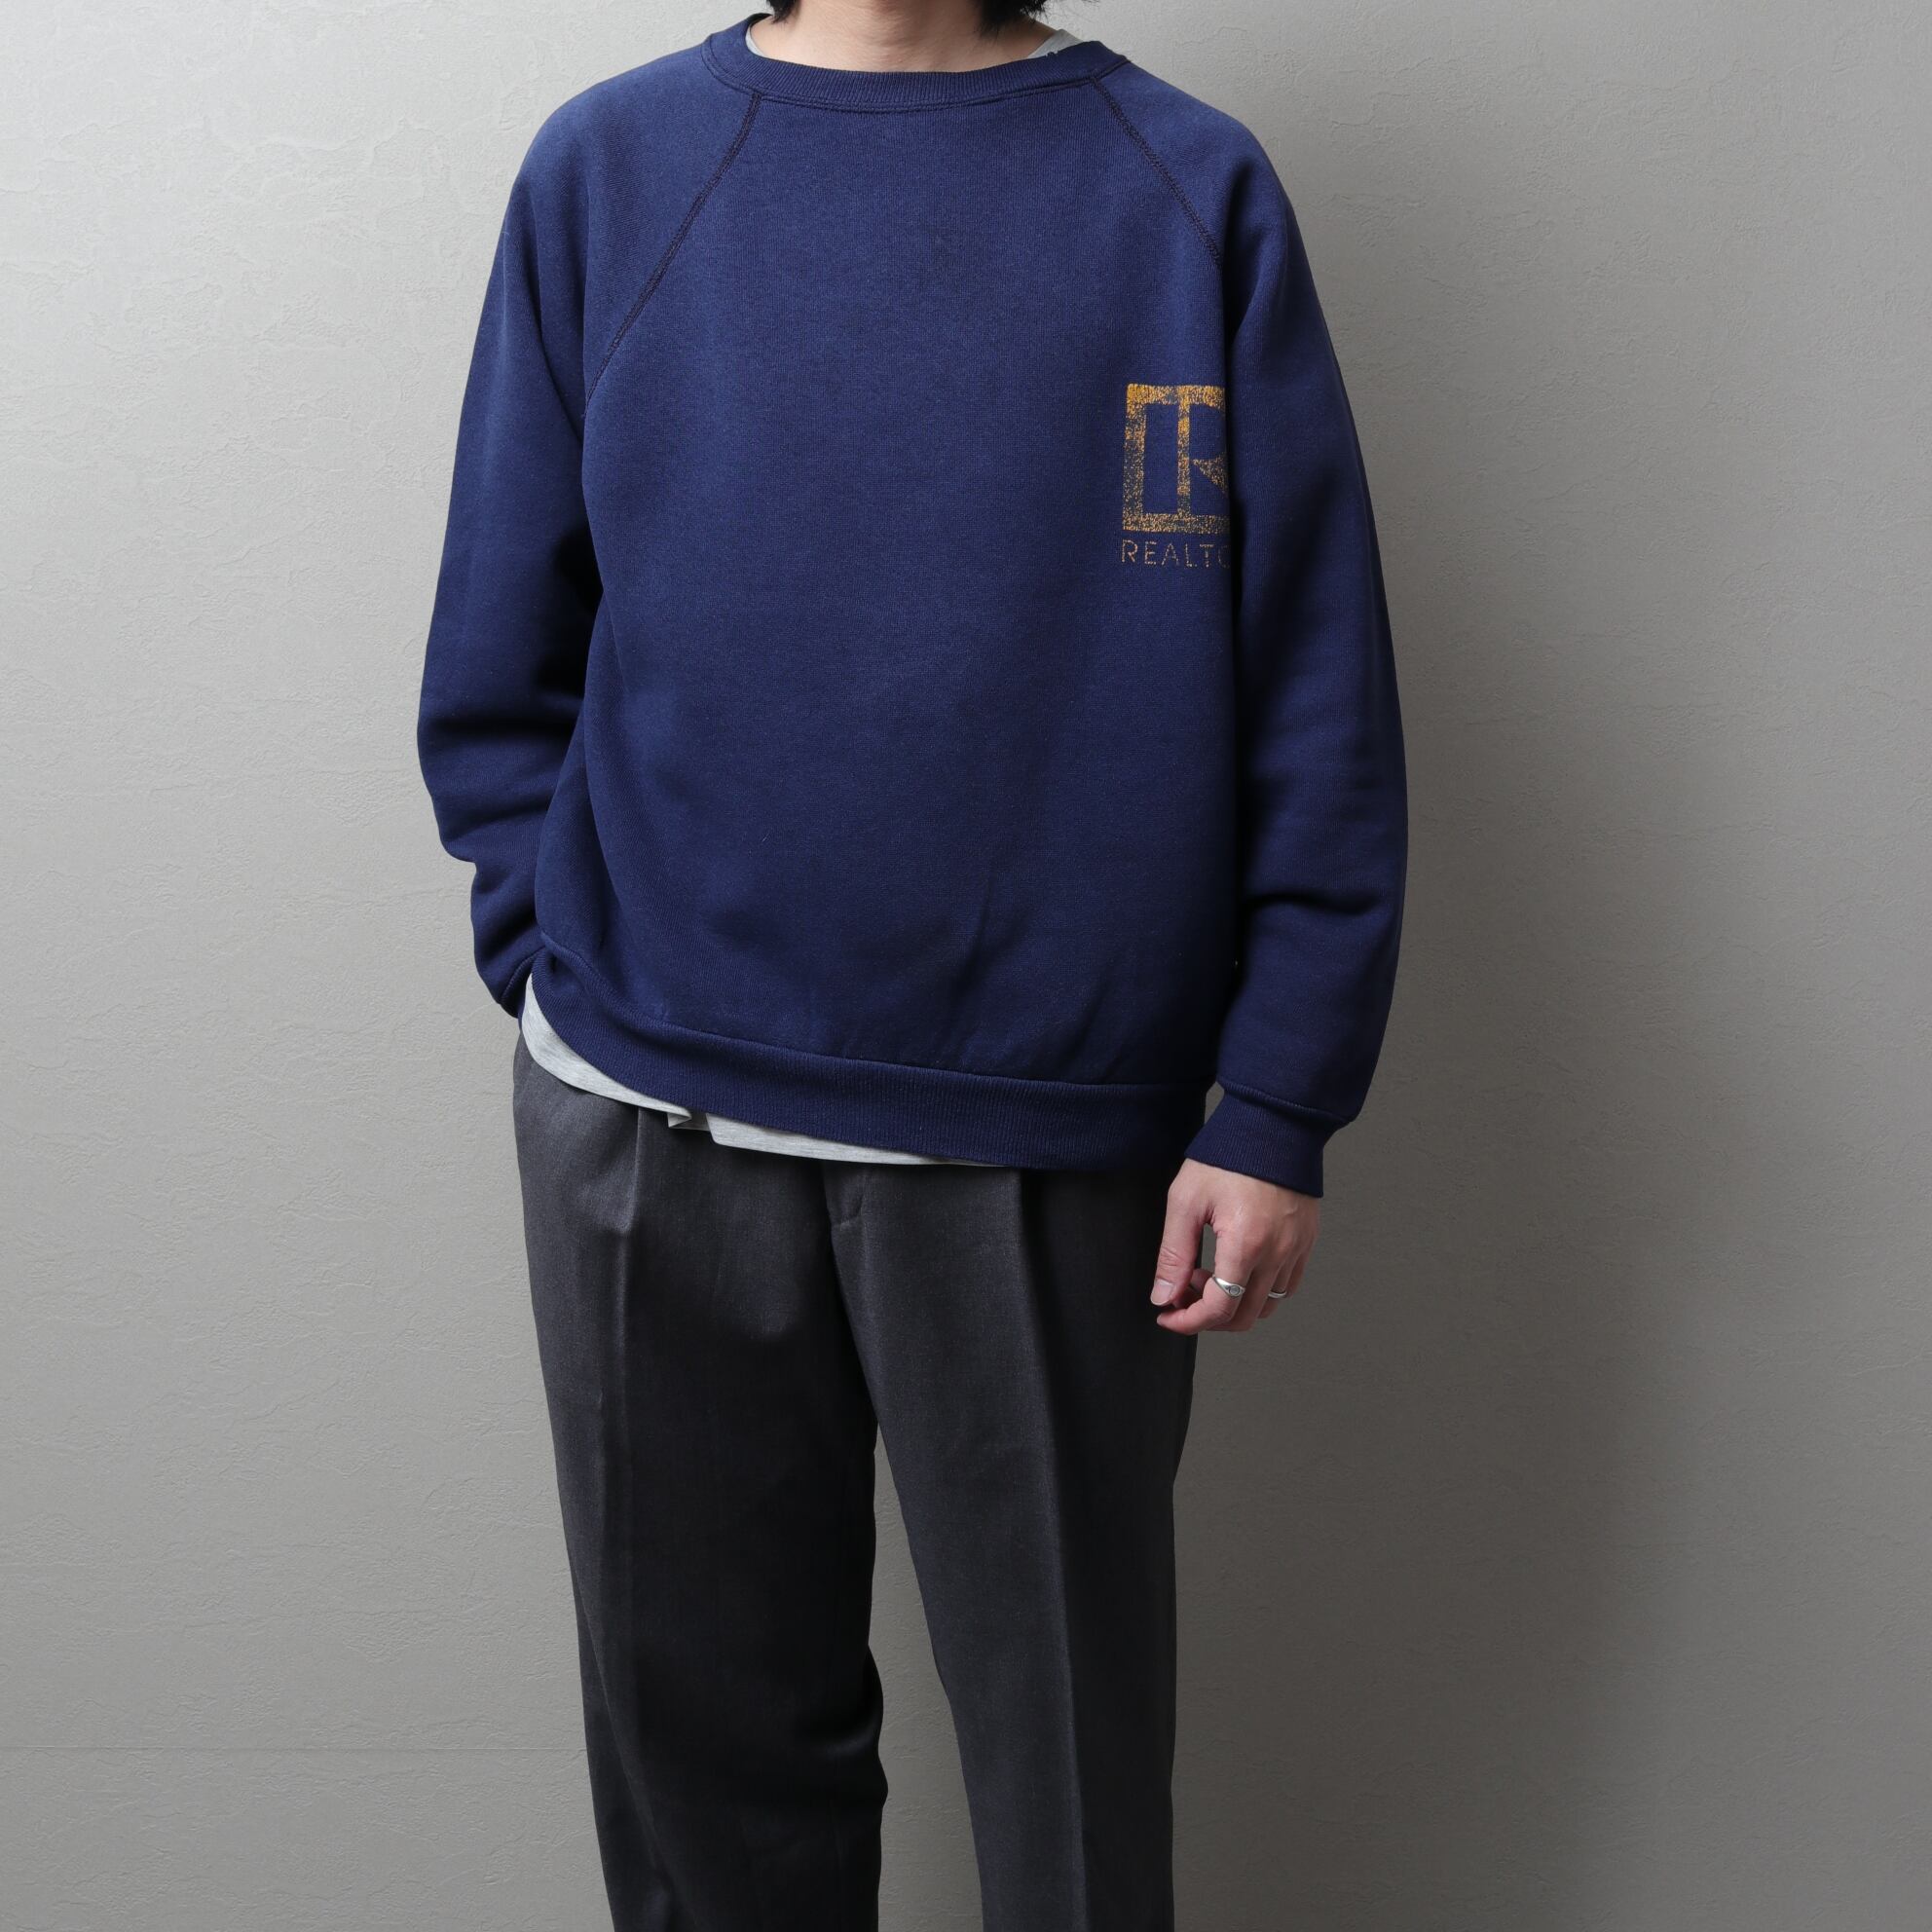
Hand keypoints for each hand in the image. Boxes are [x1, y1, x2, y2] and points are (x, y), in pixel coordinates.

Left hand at [1149, 1159, 1319, 1332]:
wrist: (1272, 1125)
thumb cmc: (1229, 1156)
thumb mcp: (1186, 1201)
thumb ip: (1174, 1254)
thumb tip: (1164, 1296)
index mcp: (1246, 1245)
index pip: (1219, 1309)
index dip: (1188, 1321)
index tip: (1167, 1315)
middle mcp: (1277, 1254)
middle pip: (1244, 1317)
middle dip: (1207, 1316)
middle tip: (1183, 1293)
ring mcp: (1297, 1249)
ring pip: (1267, 1306)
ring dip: (1234, 1305)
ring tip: (1210, 1274)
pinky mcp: (1306, 1242)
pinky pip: (1286, 1286)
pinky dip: (1260, 1292)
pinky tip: (1238, 1270)